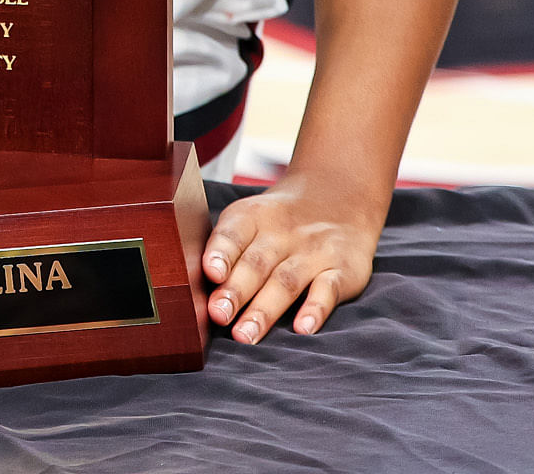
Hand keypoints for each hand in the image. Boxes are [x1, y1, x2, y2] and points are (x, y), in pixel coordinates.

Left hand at [202, 175, 382, 341]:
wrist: (339, 199)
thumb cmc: (278, 223)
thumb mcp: (251, 221)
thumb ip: (226, 250)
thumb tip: (190, 289)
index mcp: (253, 217)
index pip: (234, 233)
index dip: (221, 253)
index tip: (211, 274)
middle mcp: (283, 233)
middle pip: (256, 263)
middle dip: (236, 291)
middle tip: (218, 315)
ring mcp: (314, 251)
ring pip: (286, 281)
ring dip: (264, 310)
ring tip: (245, 335)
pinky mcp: (343, 269)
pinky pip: (329, 289)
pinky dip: (316, 309)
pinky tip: (303, 328)